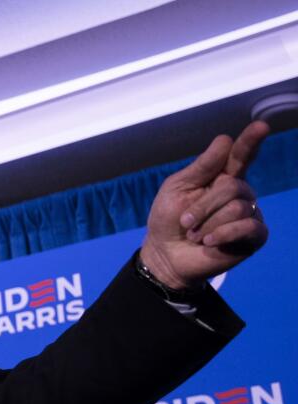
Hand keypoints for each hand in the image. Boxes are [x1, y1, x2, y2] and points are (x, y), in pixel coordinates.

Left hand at [140, 121, 268, 289]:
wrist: (166, 255)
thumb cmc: (169, 220)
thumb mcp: (176, 189)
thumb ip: (201, 167)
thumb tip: (225, 139)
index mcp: (222, 177)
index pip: (240, 155)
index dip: (250, 141)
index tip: (261, 126)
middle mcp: (240, 193)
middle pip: (232, 186)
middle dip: (203, 206)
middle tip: (185, 222)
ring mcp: (250, 214)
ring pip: (238, 208)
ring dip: (208, 224)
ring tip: (195, 235)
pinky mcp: (254, 236)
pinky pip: (247, 227)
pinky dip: (223, 234)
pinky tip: (209, 241)